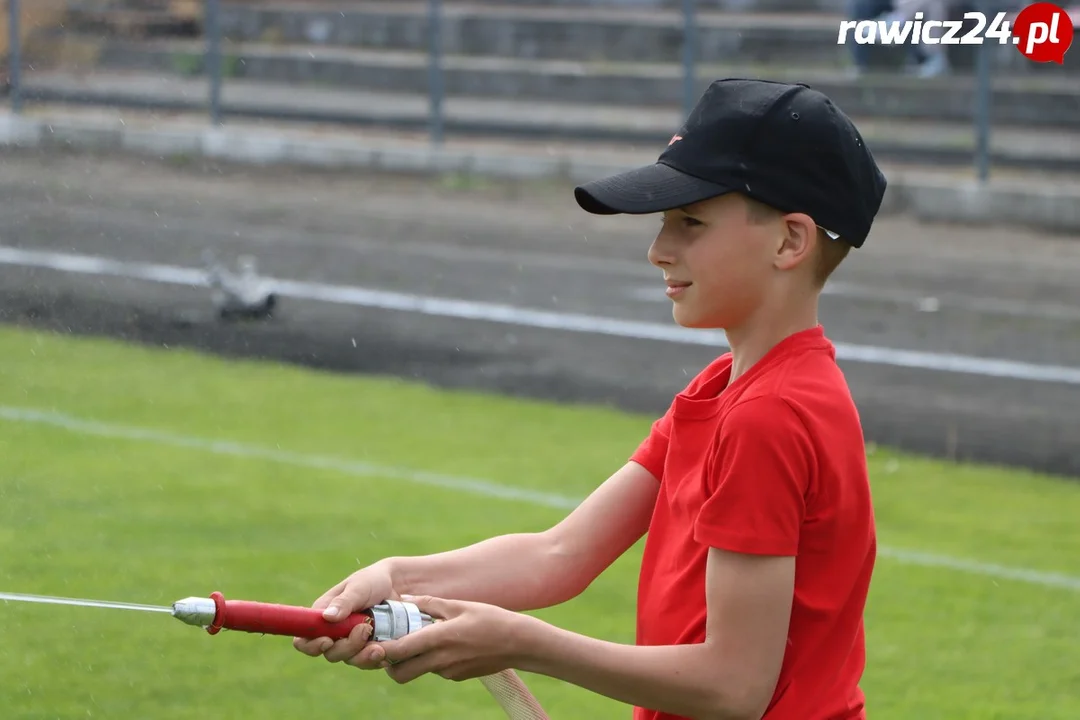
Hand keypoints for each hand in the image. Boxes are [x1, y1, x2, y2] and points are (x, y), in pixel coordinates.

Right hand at [292, 560, 400, 667]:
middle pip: (330, 653)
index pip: (304, 639)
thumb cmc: (372, 581)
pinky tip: (385, 652)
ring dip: (363, 656)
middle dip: (347, 646)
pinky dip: (375, 659)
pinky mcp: (367, 648)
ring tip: (378, 645)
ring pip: (350, 659)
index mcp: (322, 617)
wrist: (397, 586)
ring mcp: (351, 643)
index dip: (311, 645)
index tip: (327, 641)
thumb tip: (327, 617)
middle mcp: (334, 633)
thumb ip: (344, 602)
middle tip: (365, 629)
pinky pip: (368, 661)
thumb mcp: (359, 586)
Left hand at [377, 595, 528, 683]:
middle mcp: (440, 660)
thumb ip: (430, 604)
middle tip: (391, 646)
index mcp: (439, 639)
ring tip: (421, 638)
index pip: (399, 650)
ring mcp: (448, 672)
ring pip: (418, 671)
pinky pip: (436, 670)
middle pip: (400, 673)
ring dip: (412, 660)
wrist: (519, 643)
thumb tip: (405, 600)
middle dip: (389, 664)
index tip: (373, 640)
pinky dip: (432, 660)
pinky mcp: (456, 676)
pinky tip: (447, 644)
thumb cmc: (491, 619)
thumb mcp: (460, 605)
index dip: (381, 648)